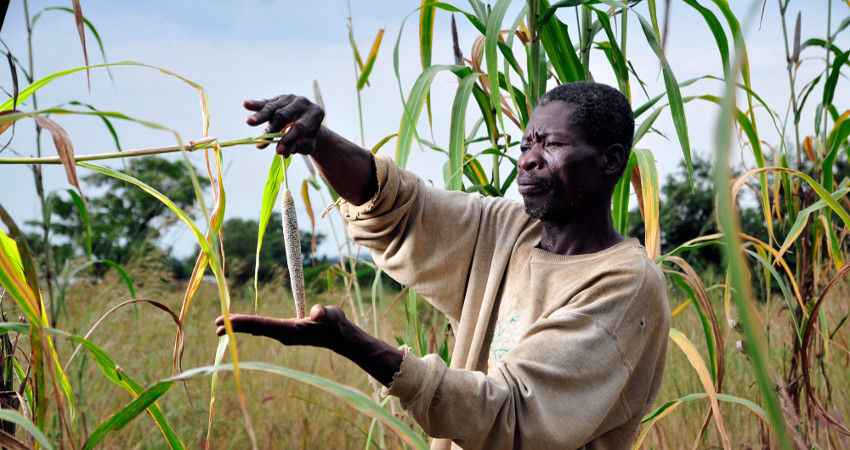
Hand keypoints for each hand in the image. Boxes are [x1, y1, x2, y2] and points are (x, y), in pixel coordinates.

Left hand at [215, 304, 345, 350]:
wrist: (340, 336)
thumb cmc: (336, 323)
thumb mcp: (332, 315)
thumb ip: (324, 313)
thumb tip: (317, 312)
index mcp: (290, 330)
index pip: (263, 324)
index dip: (245, 322)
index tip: (228, 321)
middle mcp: (284, 335)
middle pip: (256, 329)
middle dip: (236, 327)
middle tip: (215, 325)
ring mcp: (284, 335)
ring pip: (258, 330)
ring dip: (240, 328)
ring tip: (220, 327)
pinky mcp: (286, 333)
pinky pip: (263, 329)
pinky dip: (250, 327)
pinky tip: (241, 327)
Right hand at [243, 94, 324, 156]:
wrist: (309, 120)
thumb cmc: (308, 135)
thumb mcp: (307, 144)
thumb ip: (298, 147)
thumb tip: (284, 152)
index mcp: (315, 114)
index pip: (300, 127)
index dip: (289, 139)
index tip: (278, 151)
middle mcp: (303, 103)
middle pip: (284, 115)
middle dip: (272, 129)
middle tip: (262, 140)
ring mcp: (289, 98)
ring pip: (273, 108)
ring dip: (260, 116)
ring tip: (249, 122)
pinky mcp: (278, 98)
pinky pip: (265, 102)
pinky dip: (255, 104)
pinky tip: (245, 104)